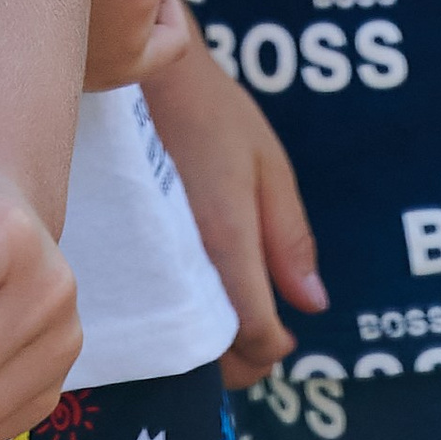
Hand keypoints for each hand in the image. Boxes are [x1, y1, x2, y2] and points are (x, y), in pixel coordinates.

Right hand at [143, 29, 323, 384]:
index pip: (254, 330)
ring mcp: (149, 263)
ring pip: (180, 340)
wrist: (142, 78)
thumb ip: (290, 238)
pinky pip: (157, 312)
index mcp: (227, 240)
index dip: (274, 348)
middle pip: (213, 353)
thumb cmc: (214, 114)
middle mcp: (184, 263)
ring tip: (233, 320)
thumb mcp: (269, 165)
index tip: (286, 337)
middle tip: (265, 338)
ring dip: (210, 348)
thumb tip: (312, 304)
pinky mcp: (127, 255)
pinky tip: (196, 300)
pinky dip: (179, 323)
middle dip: (244, 362)